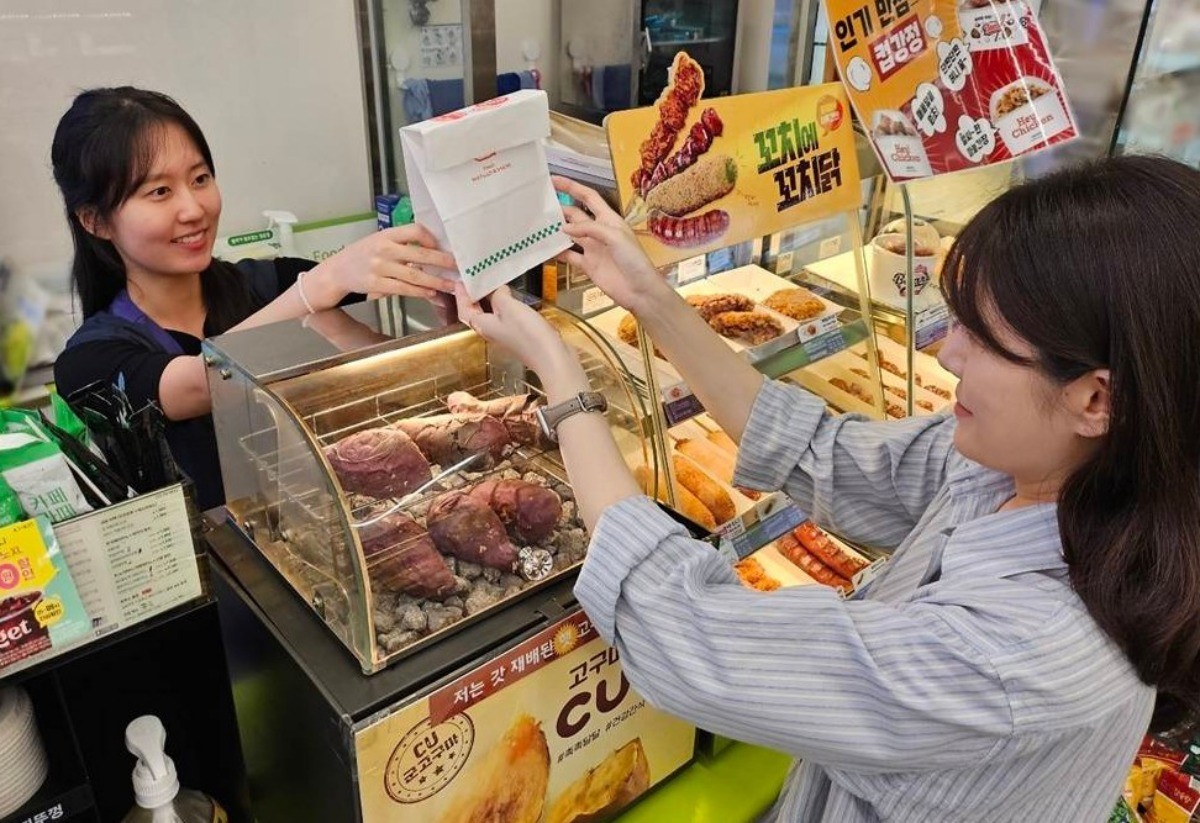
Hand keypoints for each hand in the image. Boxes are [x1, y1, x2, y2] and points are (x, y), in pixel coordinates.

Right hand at [310, 223, 456, 303]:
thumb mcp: (379, 242)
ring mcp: (379, 267)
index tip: (440, 247)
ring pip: (414, 275)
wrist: (337, 271)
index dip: (430, 239)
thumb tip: (432, 251)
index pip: (414, 230)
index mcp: (386, 234)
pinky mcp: (376, 284)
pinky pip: (403, 289)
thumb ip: (402, 245)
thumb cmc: (364, 255)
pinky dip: (419, 292)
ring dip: (436, 282)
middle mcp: (384, 249)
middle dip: (443, 262)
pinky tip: (431, 293)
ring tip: (451, 286)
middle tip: (458, 267)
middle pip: (420, 255)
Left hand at [453, 284, 578, 377]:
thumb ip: (499, 295)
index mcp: (483, 325)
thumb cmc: (527, 333)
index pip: (464, 310)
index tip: (460, 281)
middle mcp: (491, 331)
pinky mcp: (519, 335)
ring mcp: (505, 334)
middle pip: (476, 313)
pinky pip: (505, 317)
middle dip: (473, 297)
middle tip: (474, 280)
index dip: (461, 295)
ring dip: (489, 300)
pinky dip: (504, 305)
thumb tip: (497, 289)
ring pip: (491, 315)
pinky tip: (512, 297)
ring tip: (492, 284)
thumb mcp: (509, 307)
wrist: (551, 357)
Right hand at [553, 177, 669, 312]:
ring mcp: (593, 249)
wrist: (640, 291)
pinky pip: (569, 256)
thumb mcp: (615, 237)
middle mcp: (599, 232)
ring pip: (570, 235)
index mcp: (609, 220)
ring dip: (556, 230)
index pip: (588, 198)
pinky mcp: (588, 265)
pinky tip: (546, 250)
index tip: (554, 180)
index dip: (572, 187)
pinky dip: (558, 253)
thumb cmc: (634, 261)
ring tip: (539, 226)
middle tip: (541, 206)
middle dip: (560, 209)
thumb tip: (565, 228)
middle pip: (576, 215)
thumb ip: (590, 229)